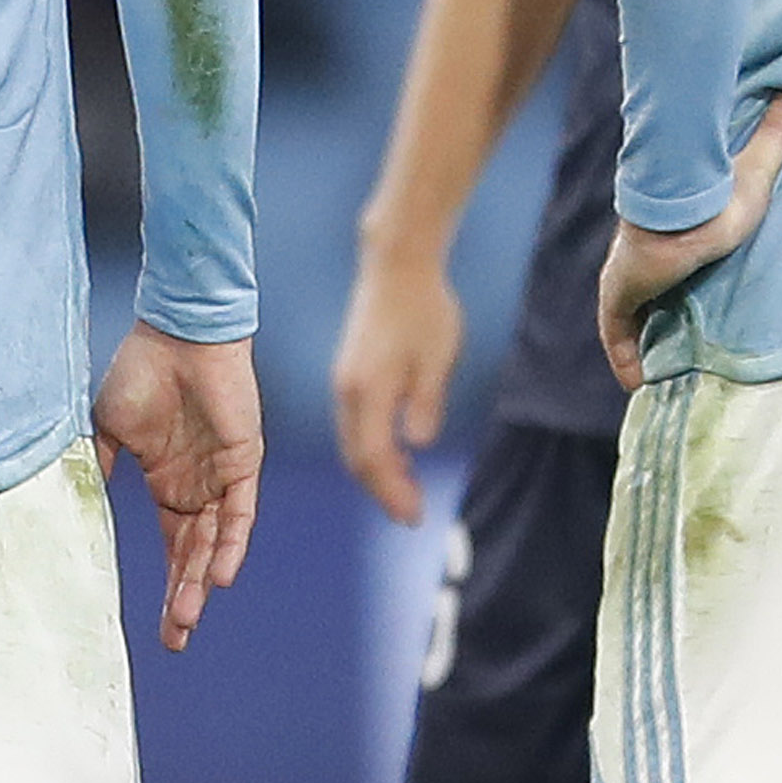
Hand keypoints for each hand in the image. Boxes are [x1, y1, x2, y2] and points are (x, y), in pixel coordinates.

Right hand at [93, 325, 261, 653]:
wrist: (176, 332)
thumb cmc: (138, 372)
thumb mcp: (105, 430)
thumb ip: (97, 470)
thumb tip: (75, 512)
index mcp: (166, 481)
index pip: (170, 545)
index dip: (162, 585)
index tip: (157, 627)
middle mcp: (197, 486)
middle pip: (193, 556)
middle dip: (183, 599)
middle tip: (176, 641)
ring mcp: (221, 476)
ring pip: (214, 542)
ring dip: (201, 580)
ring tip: (188, 618)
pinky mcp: (243, 461)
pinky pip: (240, 513)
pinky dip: (230, 544)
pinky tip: (220, 576)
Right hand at [330, 241, 466, 522]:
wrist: (397, 267)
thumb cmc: (424, 309)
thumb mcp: (436, 358)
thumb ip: (425, 403)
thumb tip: (418, 443)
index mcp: (367, 391)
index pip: (374, 457)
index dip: (392, 491)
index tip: (413, 515)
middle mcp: (348, 392)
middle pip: (357, 456)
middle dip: (382, 489)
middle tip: (410, 514)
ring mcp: (345, 383)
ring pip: (353, 442)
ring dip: (377, 471)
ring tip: (404, 491)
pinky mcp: (350, 374)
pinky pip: (355, 424)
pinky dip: (372, 448)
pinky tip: (394, 452)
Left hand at [598, 91, 781, 393]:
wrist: (684, 206)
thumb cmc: (720, 192)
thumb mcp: (757, 170)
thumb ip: (777, 134)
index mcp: (671, 232)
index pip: (667, 259)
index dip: (673, 278)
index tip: (685, 298)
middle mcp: (644, 255)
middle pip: (648, 293)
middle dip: (659, 319)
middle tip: (678, 349)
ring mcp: (628, 274)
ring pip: (633, 317)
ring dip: (643, 343)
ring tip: (661, 376)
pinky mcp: (620, 291)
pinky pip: (618, 332)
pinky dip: (625, 355)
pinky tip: (635, 383)